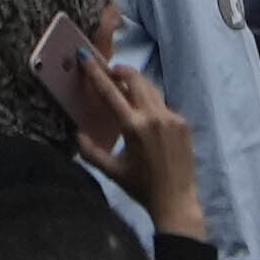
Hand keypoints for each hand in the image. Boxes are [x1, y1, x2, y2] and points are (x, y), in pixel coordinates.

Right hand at [66, 29, 205, 240]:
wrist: (176, 201)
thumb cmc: (141, 187)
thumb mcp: (112, 171)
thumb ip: (91, 152)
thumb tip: (76, 134)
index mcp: (133, 127)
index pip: (111, 92)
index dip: (96, 73)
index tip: (86, 58)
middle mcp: (153, 117)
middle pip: (135, 79)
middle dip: (121, 71)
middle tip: (110, 72)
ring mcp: (171, 118)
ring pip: (150, 89)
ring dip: (136, 84)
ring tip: (126, 88)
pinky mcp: (182, 122)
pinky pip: (163, 105)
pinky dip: (151, 104)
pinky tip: (146, 117)